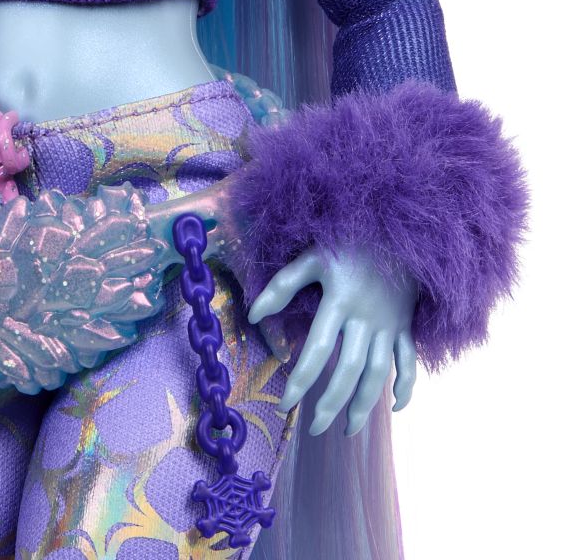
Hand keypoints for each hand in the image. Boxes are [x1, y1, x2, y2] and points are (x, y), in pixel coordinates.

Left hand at [248, 247, 417, 436]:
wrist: (399, 231)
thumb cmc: (347, 242)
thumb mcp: (312, 257)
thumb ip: (282, 285)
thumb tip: (252, 314)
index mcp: (339, 302)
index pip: (317, 350)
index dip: (301, 380)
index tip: (286, 404)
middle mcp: (365, 319)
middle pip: (349, 370)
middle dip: (331, 403)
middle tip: (315, 428)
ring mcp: (388, 325)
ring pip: (378, 373)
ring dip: (364, 404)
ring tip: (348, 430)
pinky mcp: (404, 326)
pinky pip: (409, 361)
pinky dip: (407, 386)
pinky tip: (395, 406)